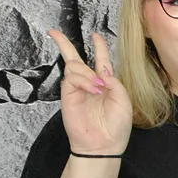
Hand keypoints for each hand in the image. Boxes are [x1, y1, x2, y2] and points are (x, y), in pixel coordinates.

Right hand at [49, 30, 131, 155]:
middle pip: (74, 59)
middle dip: (64, 44)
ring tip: (98, 88)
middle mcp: (89, 84)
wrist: (104, 145)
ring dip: (86, 73)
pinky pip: (71, 79)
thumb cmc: (117, 126)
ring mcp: (77, 90)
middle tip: (54, 32)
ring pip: (74, 67)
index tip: (95, 35)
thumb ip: (115, 83)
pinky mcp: (68, 97)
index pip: (99, 60)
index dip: (98, 46)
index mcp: (105, 83)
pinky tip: (93, 90)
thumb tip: (102, 70)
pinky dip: (83, 81)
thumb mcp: (124, 101)